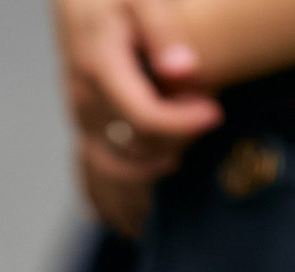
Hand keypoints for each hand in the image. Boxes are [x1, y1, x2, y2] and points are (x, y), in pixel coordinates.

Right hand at [54, 0, 220, 225]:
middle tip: (207, 120)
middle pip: (133, 148)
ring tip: (183, 154)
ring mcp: (80, 118)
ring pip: (114, 168)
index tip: (215, 113)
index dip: (183, 123)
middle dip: (176, 142)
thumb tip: (182, 70)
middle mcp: (84, 99)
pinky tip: (135, 218)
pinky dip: (114, 197)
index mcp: (98, 66)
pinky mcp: (83, 127)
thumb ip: (163, 28)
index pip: (143, 117)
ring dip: (150, 173)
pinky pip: (93, 174)